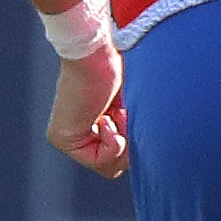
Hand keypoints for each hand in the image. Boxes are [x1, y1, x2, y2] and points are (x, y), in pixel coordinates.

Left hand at [49, 44, 128, 177]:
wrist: (98, 54)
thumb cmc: (121, 68)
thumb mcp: (135, 106)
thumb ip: (137, 129)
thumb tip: (158, 152)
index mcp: (92, 127)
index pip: (118, 158)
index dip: (134, 142)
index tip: (129, 113)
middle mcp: (77, 136)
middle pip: (114, 166)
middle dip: (130, 145)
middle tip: (126, 115)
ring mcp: (67, 140)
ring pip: (108, 167)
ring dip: (122, 143)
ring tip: (118, 114)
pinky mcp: (63, 139)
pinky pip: (99, 161)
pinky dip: (112, 143)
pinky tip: (107, 119)